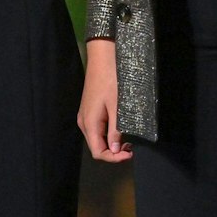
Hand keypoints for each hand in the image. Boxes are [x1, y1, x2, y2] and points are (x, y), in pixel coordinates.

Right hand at [78, 39, 131, 162]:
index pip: (98, 152)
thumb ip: (116, 130)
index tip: (130, 153)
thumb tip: (115, 149)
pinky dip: (109, 133)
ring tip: (129, 138)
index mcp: (90, 123)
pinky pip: (98, 129)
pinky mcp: (89, 109)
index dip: (114, 158)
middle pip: (96, 147)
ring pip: (97, 138)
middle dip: (114, 151)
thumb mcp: (118, 107)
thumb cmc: (111, 81)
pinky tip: (120, 127)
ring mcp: (85, 115)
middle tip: (132, 146)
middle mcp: (84, 122)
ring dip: (112, 143)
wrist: (103, 58)